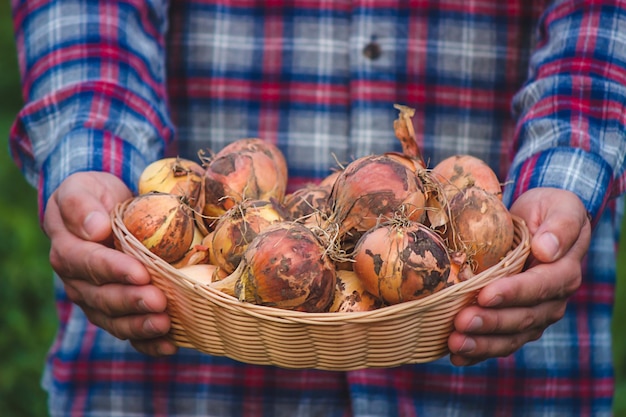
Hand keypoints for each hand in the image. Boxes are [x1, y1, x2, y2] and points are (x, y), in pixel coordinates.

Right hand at [44, 171, 177, 355]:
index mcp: (67, 250)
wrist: (105, 210)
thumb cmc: (95, 196)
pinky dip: (146, 343)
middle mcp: (78, 281)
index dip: (114, 270)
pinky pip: (127, 331)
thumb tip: (94, 228)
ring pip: (113, 320)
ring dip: (139, 325)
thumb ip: (81, 205)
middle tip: (160, 302)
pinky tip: (169, 346)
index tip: (141, 273)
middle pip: (102, 297)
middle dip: (132, 302)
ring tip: (165, 326)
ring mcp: (95, 300)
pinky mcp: (114, 311)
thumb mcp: (83, 188)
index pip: (89, 263)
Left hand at [447, 187, 590, 365]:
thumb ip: (560, 226)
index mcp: (564, 273)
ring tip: (455, 343)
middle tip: (461, 323)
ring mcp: (534, 316)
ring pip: (511, 337)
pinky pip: (500, 342)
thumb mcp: (560, 207)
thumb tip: (547, 250)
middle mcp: (552, 301)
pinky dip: (479, 352)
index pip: (539, 288)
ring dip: (482, 343)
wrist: (537, 223)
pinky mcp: (515, 323)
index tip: (485, 295)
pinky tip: (457, 356)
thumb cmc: (547, 210)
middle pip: (523, 318)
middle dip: (491, 323)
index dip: (513, 293)